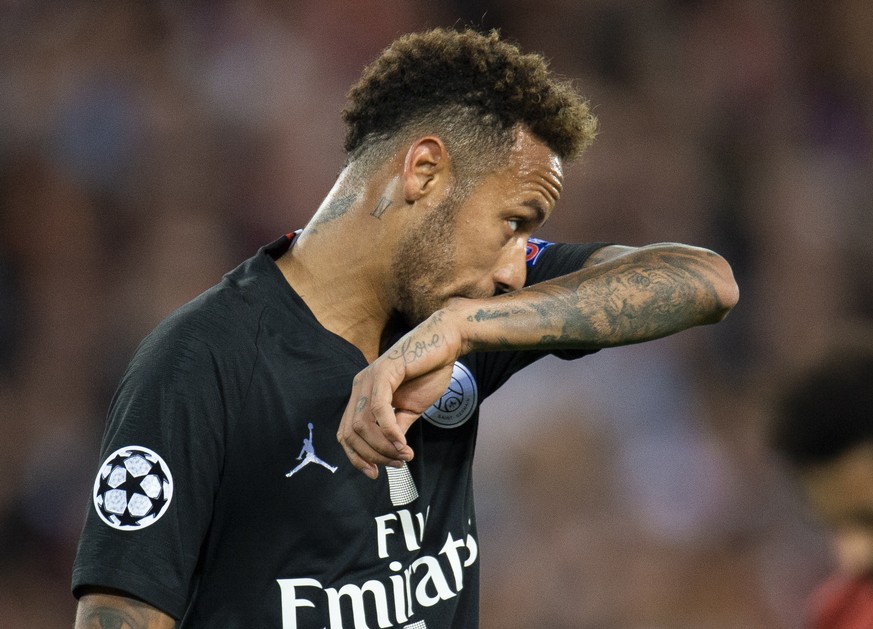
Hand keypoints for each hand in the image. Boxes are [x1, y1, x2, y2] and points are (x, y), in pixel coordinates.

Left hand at [337, 310, 462, 477]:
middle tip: (397, 463)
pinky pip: (379, 410)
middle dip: (373, 456)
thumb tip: (391, 453)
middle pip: (351, 433)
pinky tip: (403, 444)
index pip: (346, 433)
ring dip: (384, 447)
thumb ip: (396, 429)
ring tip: (404, 455)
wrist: (446, 343)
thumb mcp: (410, 409)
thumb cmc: (429, 372)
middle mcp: (360, 385)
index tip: (375, 474)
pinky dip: (389, 432)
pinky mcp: (384, 371)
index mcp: (362, 394)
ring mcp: (369, 377)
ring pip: (363, 425)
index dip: (357, 457)